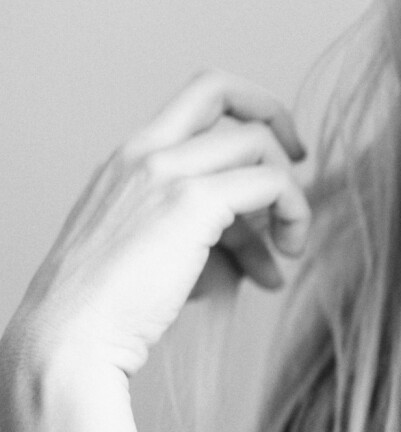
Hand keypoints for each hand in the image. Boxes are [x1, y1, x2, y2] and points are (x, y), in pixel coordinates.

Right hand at [2, 70, 310, 381]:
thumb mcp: (152, 247)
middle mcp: (143, 153)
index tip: (277, 147)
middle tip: (301, 162)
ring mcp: (165, 171)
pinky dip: (293, 214)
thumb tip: (262, 238)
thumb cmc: (110, 311)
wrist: (69, 342)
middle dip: (275, 117)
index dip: (247, 106)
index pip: (196, 96)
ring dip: (288, 194)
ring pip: (257, 142)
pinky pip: (272, 183)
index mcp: (127, 158)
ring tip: (290, 247)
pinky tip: (280, 264)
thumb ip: (202, 225)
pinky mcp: (192, 201)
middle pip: (221, 88)